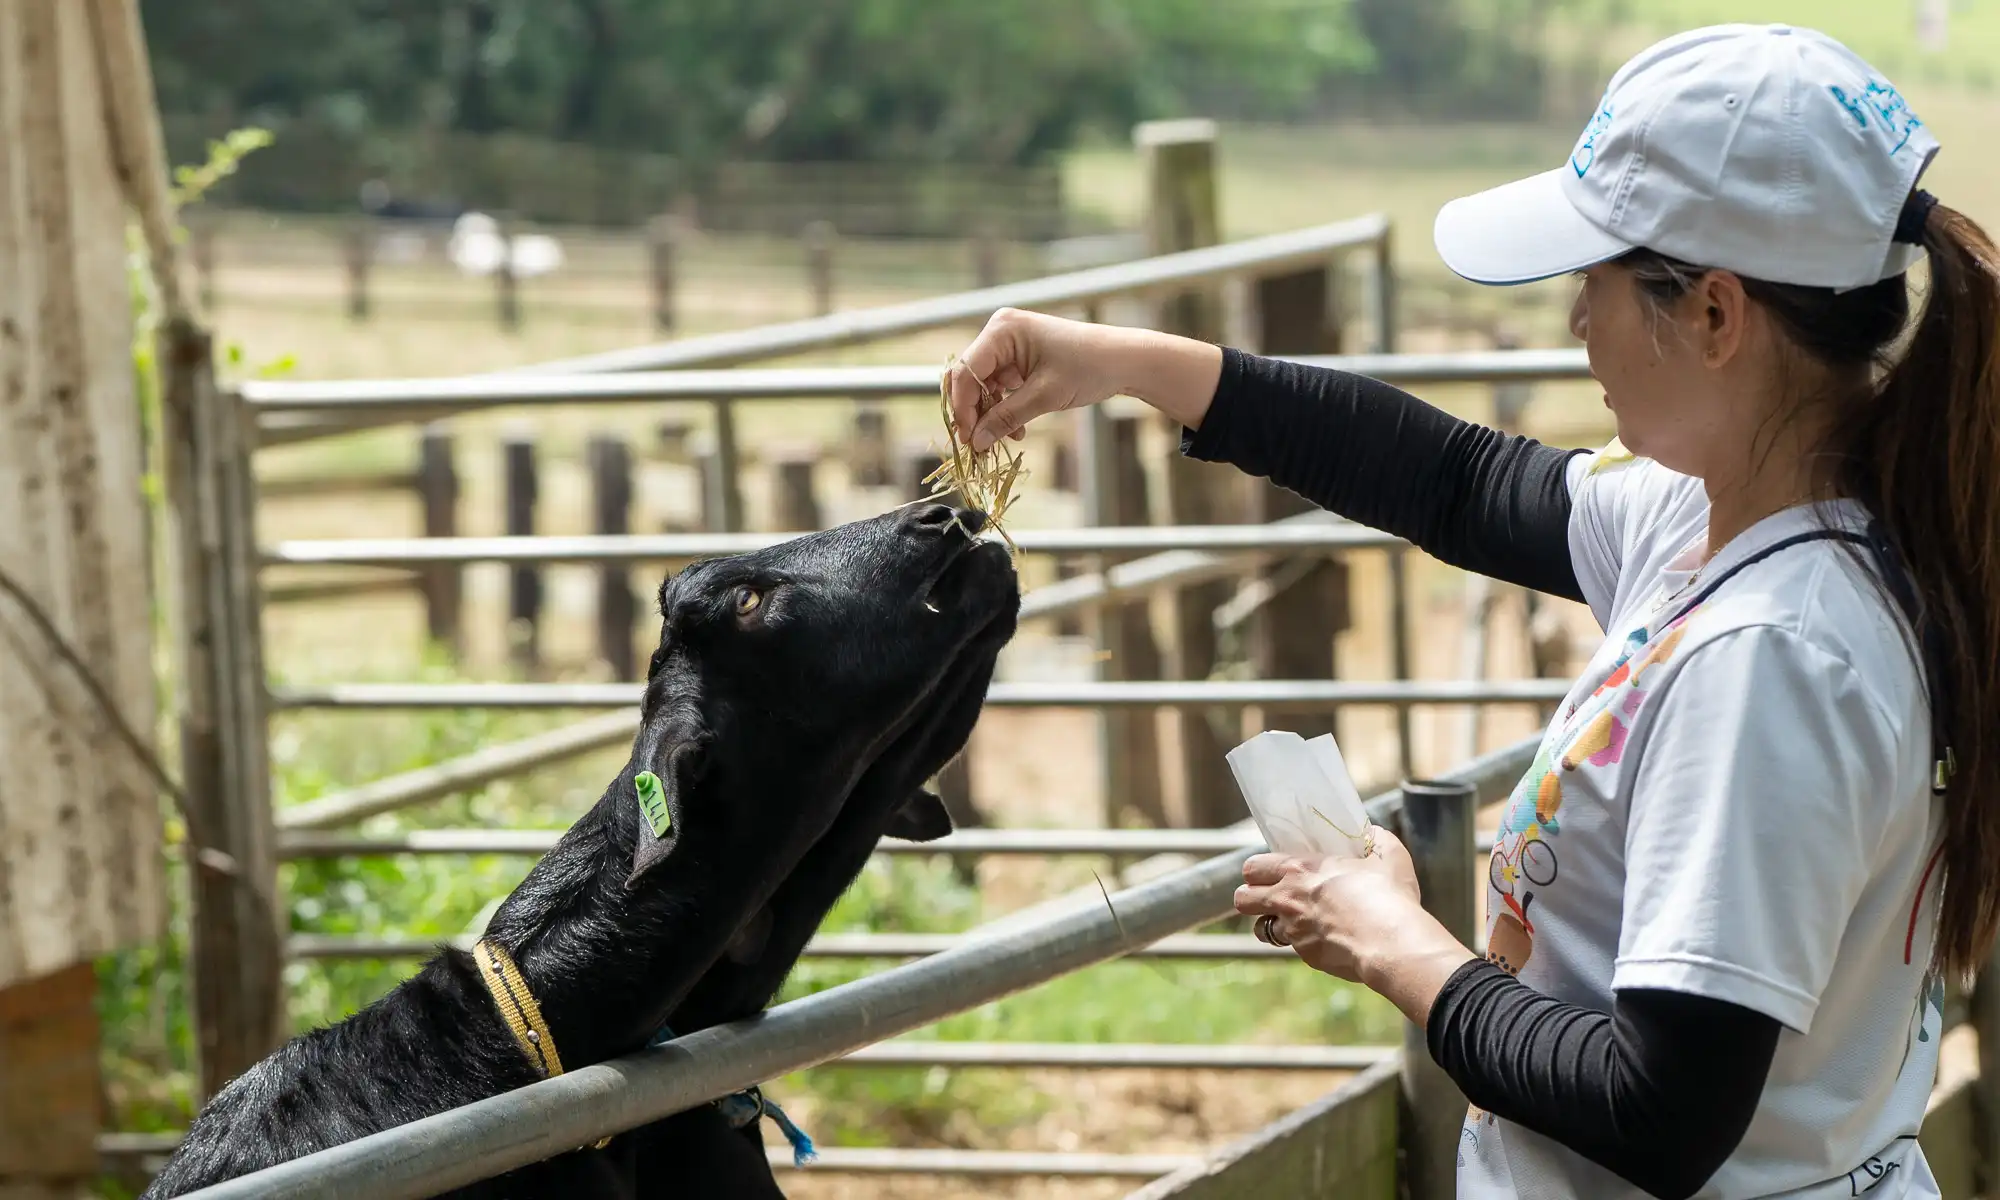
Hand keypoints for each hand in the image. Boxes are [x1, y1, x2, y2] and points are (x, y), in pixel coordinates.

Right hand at [946, 309, 1127, 451]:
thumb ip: (1006, 418)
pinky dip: (1005, 409)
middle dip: (976, 412)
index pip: (965, 371)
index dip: (962, 407)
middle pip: (971, 378)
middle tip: (980, 444)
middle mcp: (1001, 332)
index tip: (968, 439)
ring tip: (1007, 438)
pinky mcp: (1020, 359)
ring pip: (984, 386)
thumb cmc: (1088, 368)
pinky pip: (1000, 387)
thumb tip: (976, 442)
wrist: (1123, 361)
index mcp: (1002, 330)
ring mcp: (1010, 345)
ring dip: (992, 414)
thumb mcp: (1044, 396)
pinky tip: (1017, 429)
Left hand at [1233, 826, 1476, 1026]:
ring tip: (1292, 922)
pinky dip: (1305, 944)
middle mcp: (1288, 900)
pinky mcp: (1307, 956)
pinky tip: (1327, 940)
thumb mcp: (1387, 855)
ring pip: (1261, 929)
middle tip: (1270, 897)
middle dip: (1251, 897)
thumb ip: (1375, 840)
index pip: (1253, 867)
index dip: (1258, 871)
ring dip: (1272, 925)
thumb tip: (1373, 833)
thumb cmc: (1389, 896)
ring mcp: (1294, 932)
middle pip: (1242, 898)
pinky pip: (1295, 949)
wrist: (1392, 943)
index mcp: (1300, 870)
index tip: (1269, 873)